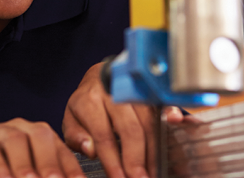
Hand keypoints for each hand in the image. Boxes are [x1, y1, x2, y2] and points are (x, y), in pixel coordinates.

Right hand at [0, 118, 82, 177]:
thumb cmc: (2, 173)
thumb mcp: (26, 176)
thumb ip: (43, 177)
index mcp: (39, 136)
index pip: (61, 149)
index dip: (71, 167)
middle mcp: (21, 129)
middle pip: (41, 136)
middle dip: (50, 161)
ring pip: (15, 140)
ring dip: (25, 165)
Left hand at [62, 62, 183, 177]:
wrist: (101, 74)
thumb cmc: (86, 104)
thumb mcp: (71, 119)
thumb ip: (76, 136)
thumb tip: (90, 150)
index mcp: (90, 101)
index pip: (104, 136)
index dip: (112, 161)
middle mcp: (114, 94)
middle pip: (130, 129)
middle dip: (136, 159)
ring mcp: (134, 90)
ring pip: (149, 122)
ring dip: (153, 150)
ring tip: (154, 171)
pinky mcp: (149, 91)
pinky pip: (163, 108)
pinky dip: (170, 122)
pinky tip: (172, 138)